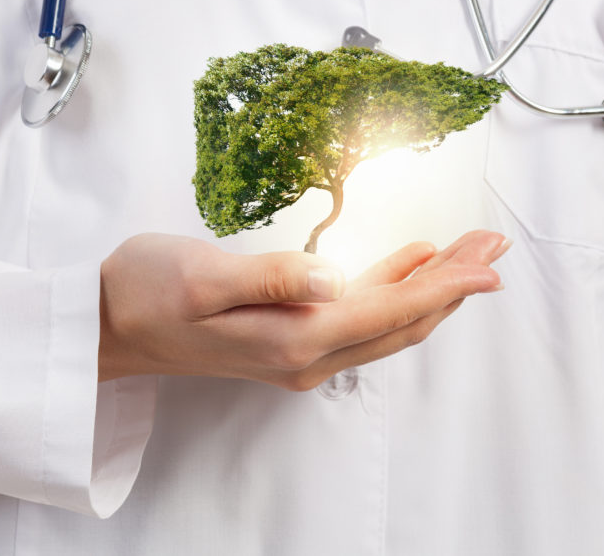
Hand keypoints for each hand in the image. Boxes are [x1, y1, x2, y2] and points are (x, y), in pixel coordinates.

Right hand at [98, 230, 509, 389]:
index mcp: (293, 339)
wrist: (108, 324)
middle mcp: (306, 354)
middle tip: (494, 248)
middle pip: (400, 321)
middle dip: (452, 285)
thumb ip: (271, 279)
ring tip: (470, 252)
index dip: (443, 287)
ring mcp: (300, 348)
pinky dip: (392, 287)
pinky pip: (358, 315)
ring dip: (430, 286)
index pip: (387, 313)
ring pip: (385, 319)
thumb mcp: (201, 278)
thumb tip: (334, 277)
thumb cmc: (145, 293)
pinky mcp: (289, 335)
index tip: (488, 266)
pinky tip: (411, 262)